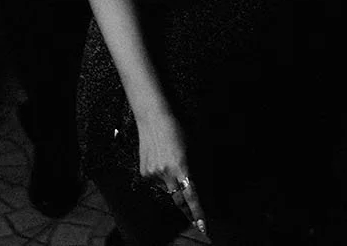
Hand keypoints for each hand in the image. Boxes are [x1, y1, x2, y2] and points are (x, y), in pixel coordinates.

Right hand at [137, 110, 207, 236]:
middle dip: (187, 211)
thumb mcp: (190, 149)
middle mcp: (166, 173)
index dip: (197, 212)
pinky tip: (161, 163)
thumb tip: (193, 188)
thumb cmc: (176, 131)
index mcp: (181, 167)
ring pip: (168, 190)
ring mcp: (153, 174)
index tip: (202, 226)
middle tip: (195, 220)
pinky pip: (157, 183)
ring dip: (173, 186)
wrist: (153, 119)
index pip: (191, 196)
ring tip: (171, 165)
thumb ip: (191, 171)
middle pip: (179, 200)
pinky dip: (162, 179)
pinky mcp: (144, 173)